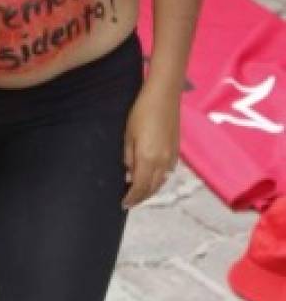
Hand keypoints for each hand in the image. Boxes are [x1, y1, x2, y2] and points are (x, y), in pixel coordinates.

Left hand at [122, 83, 179, 208]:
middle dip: (141, 197)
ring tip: (140, 191)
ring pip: (161, 182)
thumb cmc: (142, 111)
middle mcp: (162, 162)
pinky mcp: (177, 151)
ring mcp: (172, 157)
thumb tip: (129, 173)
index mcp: (148, 159)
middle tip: (130, 201)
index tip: (124, 204)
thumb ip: (129, 156)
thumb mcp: (128, 134)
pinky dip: (159, 179)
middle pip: (152, 188)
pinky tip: (153, 176)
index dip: (132, 198)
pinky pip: (168, 173)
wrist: (163, 96)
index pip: (139, 187)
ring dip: (150, 190)